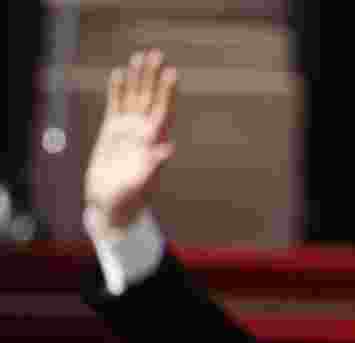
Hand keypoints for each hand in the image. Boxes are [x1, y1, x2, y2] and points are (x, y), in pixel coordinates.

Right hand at [84, 49, 177, 229]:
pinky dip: (117, 90)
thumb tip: (168, 150)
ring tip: (141, 55)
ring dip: (138, 78)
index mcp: (154, 143)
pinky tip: (120, 73)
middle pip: (150, 99)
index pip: (163, 112)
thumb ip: (153, 167)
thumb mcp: (139, 186)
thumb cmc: (128, 201)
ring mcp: (128, 130)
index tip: (172, 73)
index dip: (167, 93)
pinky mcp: (112, 131)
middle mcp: (144, 133)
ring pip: (134, 98)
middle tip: (156, 53)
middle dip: (154, 77)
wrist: (111, 206)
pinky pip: (116, 106)